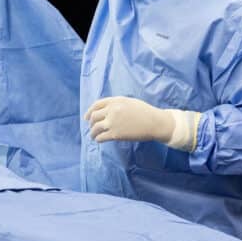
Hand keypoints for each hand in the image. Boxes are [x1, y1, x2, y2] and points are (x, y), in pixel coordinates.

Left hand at [85, 96, 199, 150]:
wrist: (154, 122)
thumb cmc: (145, 112)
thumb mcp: (129, 102)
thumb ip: (117, 104)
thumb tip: (105, 111)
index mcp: (116, 101)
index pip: (96, 105)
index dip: (89, 111)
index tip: (87, 117)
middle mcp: (112, 110)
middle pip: (94, 116)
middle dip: (90, 123)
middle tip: (91, 127)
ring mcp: (113, 122)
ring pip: (95, 128)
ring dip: (92, 132)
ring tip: (93, 136)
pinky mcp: (115, 134)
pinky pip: (101, 137)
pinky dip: (98, 139)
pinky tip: (99, 140)